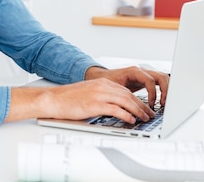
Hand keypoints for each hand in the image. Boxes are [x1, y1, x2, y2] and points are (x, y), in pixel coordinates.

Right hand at [5, 67, 168, 123]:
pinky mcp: (95, 104)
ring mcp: (99, 94)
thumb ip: (103, 97)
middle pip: (129, 95)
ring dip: (138, 111)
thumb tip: (116, 108)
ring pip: (125, 101)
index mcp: (102, 83)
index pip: (125, 91)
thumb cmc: (69, 99)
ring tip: (144, 119)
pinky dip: (126, 115)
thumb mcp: (89, 93)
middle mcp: (103, 86)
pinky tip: (131, 120)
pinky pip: (115, 109)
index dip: (138, 100)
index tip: (144, 108)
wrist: (54, 99)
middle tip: (149, 115)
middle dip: (142, 106)